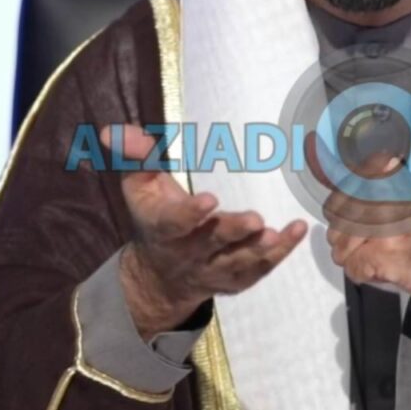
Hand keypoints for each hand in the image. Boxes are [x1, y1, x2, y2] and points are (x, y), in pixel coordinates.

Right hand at [105, 124, 307, 338]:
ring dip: (259, 250)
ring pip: (237, 264)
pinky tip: (298, 231)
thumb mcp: (138, 186)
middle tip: (255, 220)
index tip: (208, 200)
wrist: (159, 276)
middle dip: (232, 233)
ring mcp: (214, 269)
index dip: (189, 215)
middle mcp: (189, 253)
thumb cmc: (154, 216)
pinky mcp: (236, 279)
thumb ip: (134, 157)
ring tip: (280, 233)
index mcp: (163, 228)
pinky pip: (259, 270)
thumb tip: (112, 131)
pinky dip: (280, 254)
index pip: (173, 223)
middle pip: (211, 245)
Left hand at [306, 134, 410, 301]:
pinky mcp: (386, 254)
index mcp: (391, 180)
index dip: (342, 210)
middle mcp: (387, 199)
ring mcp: (386, 227)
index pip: (343, 191)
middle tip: (366, 246)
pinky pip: (353, 267)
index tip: (352, 218)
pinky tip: (381, 272)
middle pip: (337, 221)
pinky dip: (363, 275)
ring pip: (340, 246)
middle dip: (344, 238)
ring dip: (353, 258)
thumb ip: (378, 191)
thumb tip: (342, 200)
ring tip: (376, 259)